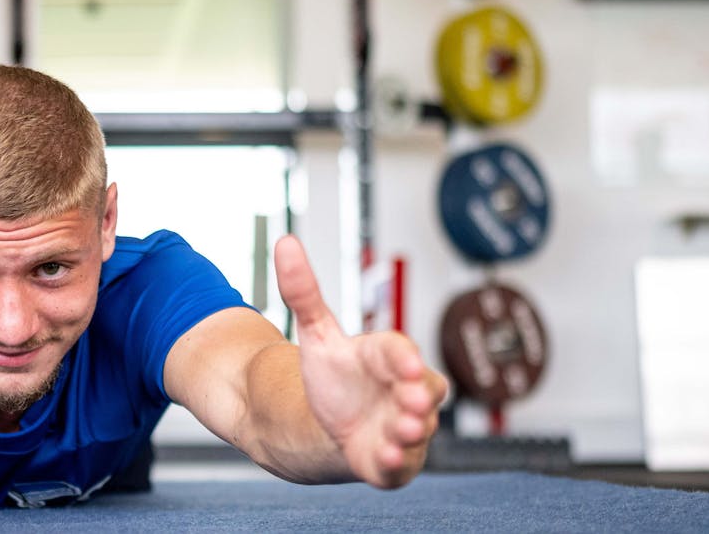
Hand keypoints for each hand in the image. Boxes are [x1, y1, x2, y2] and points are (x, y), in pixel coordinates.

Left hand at [274, 235, 447, 488]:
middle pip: (424, 391)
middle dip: (420, 396)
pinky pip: (400, 465)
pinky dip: (394, 463)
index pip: (400, 352)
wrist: (333, 424)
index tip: (404, 362)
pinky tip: (384, 459)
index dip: (403, 357)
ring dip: (412, 431)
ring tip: (404, 430)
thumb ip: (305, 292)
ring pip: (417, 429)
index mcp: (388, 358)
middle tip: (414, 399)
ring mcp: (404, 428)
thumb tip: (284, 242)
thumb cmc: (337, 376)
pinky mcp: (394, 461)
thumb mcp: (317, 334)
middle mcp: (405, 393)